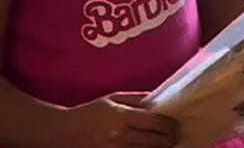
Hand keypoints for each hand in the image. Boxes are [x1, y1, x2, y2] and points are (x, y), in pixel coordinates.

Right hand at [58, 93, 179, 147]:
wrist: (66, 132)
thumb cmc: (92, 113)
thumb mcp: (114, 99)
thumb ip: (139, 100)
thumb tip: (162, 100)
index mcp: (121, 118)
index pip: (156, 122)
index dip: (170, 124)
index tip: (176, 123)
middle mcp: (120, 137)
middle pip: (156, 142)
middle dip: (170, 139)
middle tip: (177, 135)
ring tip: (167, 143)